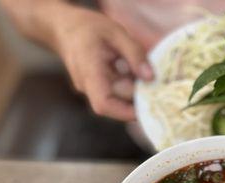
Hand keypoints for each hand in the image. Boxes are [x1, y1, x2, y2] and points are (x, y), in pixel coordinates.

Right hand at [50, 5, 153, 119]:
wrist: (65, 28)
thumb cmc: (89, 28)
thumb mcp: (116, 33)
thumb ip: (134, 54)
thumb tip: (151, 78)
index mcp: (89, 71)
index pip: (104, 103)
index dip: (125, 112)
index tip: (148, 106)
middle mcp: (87, 85)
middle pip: (115, 103)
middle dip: (137, 99)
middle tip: (159, 90)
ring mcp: (90, 89)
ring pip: (116, 101)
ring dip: (134, 95)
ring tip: (150, 82)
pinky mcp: (96, 89)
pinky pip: (114, 95)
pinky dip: (129, 89)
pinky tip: (140, 79)